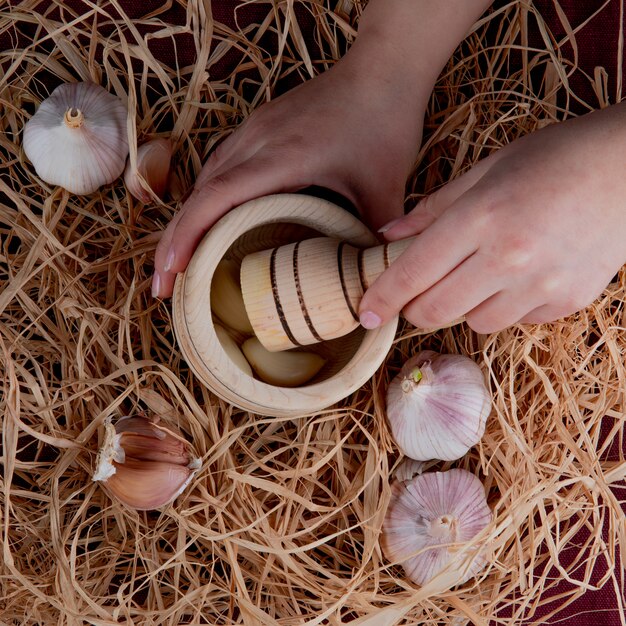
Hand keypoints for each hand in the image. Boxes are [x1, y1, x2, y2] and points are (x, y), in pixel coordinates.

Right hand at [152, 56, 426, 297]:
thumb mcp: (387, 189)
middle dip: (173, 241)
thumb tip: (374, 286)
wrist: (381, 70)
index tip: (170, 272)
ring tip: (178, 262)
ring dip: (186, 221)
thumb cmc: (383, 124)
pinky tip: (209, 222)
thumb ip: (378, 240)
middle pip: (197, 193)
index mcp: (281, 158)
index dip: (187, 237)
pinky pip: (219, 166)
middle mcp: (256, 142)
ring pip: (203, 180)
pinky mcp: (258, 128)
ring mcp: (253, 131)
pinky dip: (205, 199)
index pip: (216, 199)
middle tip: (162, 286)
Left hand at [359, 103, 625, 333]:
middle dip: (416, 307)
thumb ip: (433, 208)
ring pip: (474, 323)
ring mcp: (541, 284)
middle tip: (419, 291)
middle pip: (435, 310)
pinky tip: (518, 276)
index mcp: (481, 217)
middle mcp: (508, 257)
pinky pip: (516, 321)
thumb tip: (388, 236)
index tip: (366, 313)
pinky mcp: (568, 300)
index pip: (412, 273)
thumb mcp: (488, 169)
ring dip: (463, 306)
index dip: (381, 298)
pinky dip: (505, 307)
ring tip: (480, 273)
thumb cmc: (557, 156)